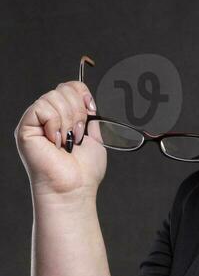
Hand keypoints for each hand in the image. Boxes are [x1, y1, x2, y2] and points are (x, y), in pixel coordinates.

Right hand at [14, 76, 106, 198]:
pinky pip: (42, 107)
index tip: (92, 111)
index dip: (82, 94)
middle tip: (77, 135)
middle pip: (62, 89)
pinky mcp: (26, 127)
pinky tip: (56, 141)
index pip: (69, 87)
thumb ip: (91, 117)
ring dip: (68, 120)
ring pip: (53, 97)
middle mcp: (47, 117)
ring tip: (68, 141)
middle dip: (78, 111)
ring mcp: (35, 122)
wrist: (73, 188)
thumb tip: (88, 99)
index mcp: (63, 118)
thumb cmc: (84, 171)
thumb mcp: (95, 138)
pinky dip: (55, 123)